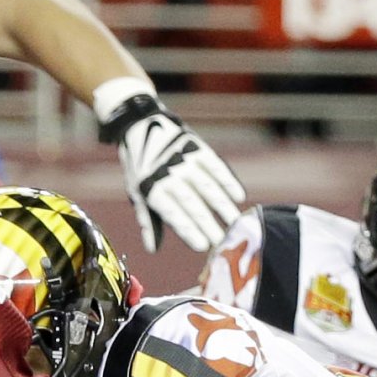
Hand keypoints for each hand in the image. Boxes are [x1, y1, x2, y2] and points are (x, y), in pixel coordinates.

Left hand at [99, 86, 246, 251]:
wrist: (140, 126)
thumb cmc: (141, 168)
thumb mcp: (137, 192)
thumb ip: (148, 220)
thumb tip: (153, 250)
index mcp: (151, 189)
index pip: (173, 214)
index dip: (188, 230)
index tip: (203, 246)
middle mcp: (168, 174)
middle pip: (192, 203)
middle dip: (208, 224)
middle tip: (224, 241)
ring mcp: (183, 159)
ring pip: (207, 186)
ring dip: (222, 205)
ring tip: (236, 222)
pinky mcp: (196, 147)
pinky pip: (215, 166)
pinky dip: (228, 181)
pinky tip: (239, 196)